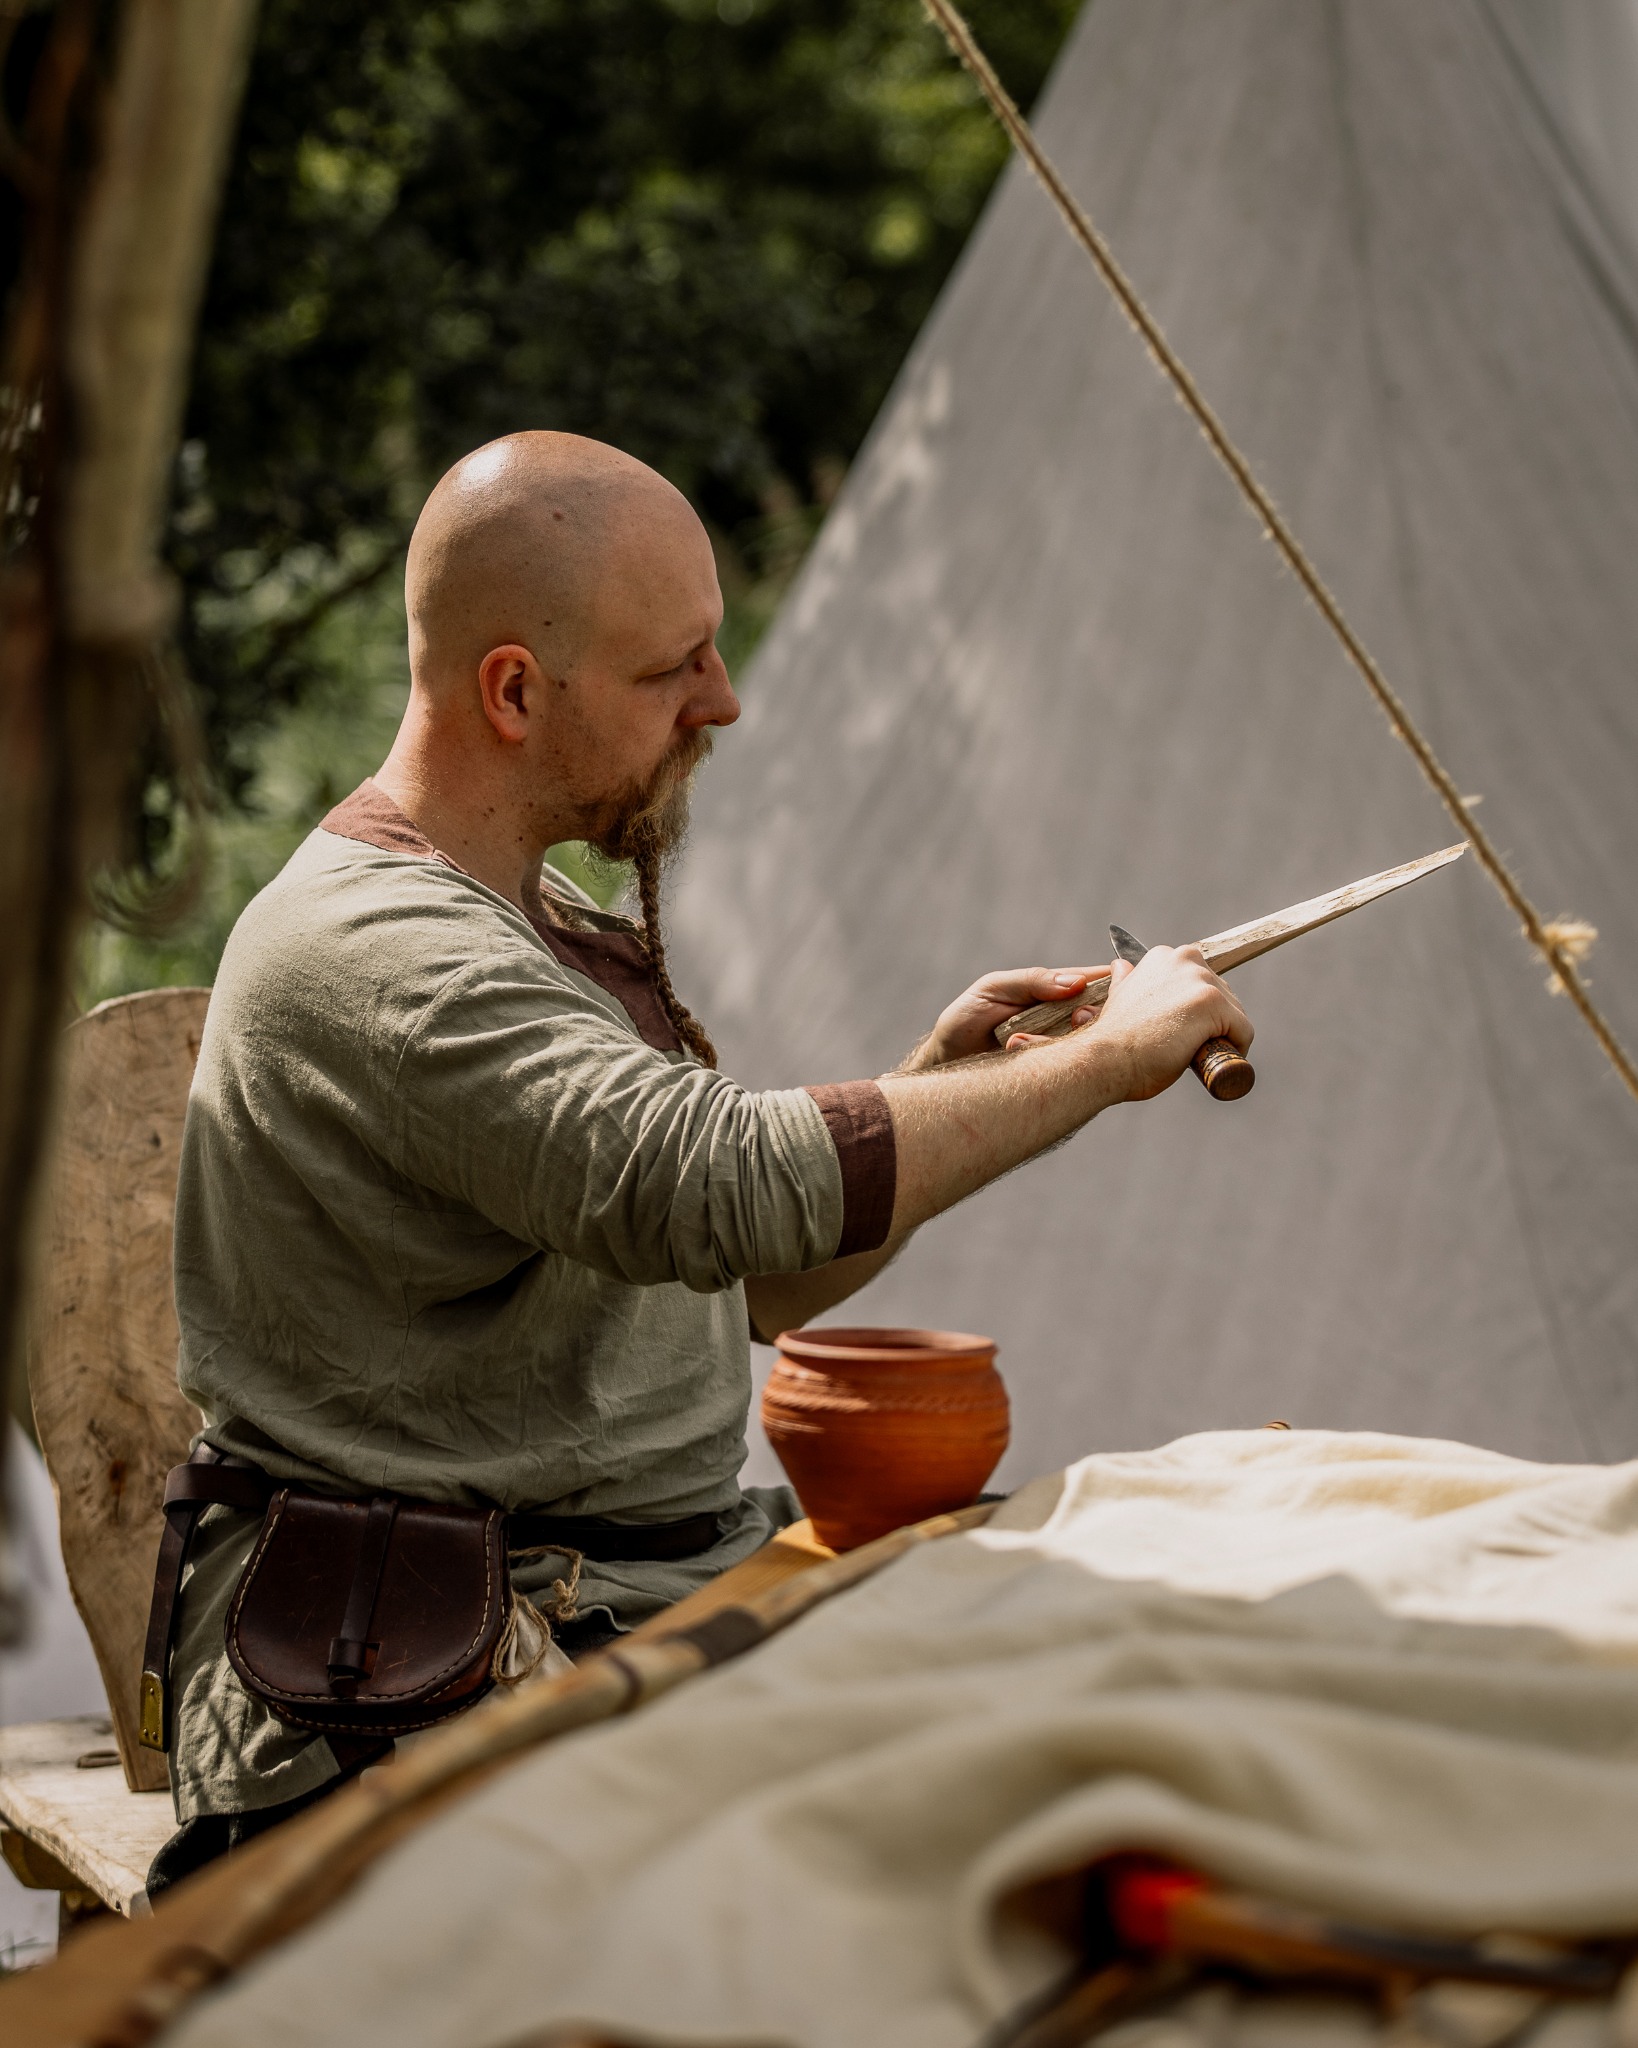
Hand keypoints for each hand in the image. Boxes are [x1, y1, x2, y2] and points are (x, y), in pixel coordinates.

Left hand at [904, 965, 1109, 1069]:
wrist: (947, 1061)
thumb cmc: (967, 1018)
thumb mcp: (993, 988)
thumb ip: (1033, 981)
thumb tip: (1076, 982)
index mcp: (1053, 991)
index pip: (1094, 982)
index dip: (1107, 986)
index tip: (1095, 992)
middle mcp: (1063, 1019)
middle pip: (1101, 1016)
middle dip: (1090, 1016)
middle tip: (1075, 1019)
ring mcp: (1060, 1048)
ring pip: (1087, 1045)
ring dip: (1061, 1041)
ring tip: (1018, 1040)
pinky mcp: (1054, 1075)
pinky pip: (1068, 1069)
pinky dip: (1050, 1063)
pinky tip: (1018, 1053)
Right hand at [1087, 945, 1252, 1100]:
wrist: (1105, 1060)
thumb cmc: (1113, 1040)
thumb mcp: (1120, 999)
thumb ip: (1128, 980)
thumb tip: (1121, 965)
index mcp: (1164, 957)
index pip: (1202, 983)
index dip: (1195, 1012)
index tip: (1180, 1030)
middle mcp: (1184, 959)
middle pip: (1223, 996)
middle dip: (1213, 1024)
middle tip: (1185, 1047)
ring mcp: (1200, 980)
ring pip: (1235, 1014)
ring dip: (1223, 1037)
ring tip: (1192, 1054)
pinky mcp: (1214, 1002)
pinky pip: (1244, 1031)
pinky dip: (1235, 1050)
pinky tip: (1210, 1060)